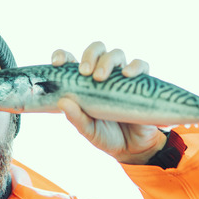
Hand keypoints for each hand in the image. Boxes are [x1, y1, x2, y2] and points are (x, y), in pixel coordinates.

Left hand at [53, 42, 166, 164]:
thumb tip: (63, 101)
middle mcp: (103, 75)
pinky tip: (127, 74)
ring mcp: (121, 77)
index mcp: (84, 83)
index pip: (71, 60)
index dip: (62, 55)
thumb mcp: (88, 130)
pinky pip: (141, 66)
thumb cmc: (105, 136)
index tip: (57, 63)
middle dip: (89, 55)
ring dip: (108, 61)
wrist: (132, 149)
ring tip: (101, 77)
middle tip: (85, 72)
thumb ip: (76, 117)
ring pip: (116, 54)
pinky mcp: (141, 83)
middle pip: (97, 50)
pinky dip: (135, 66)